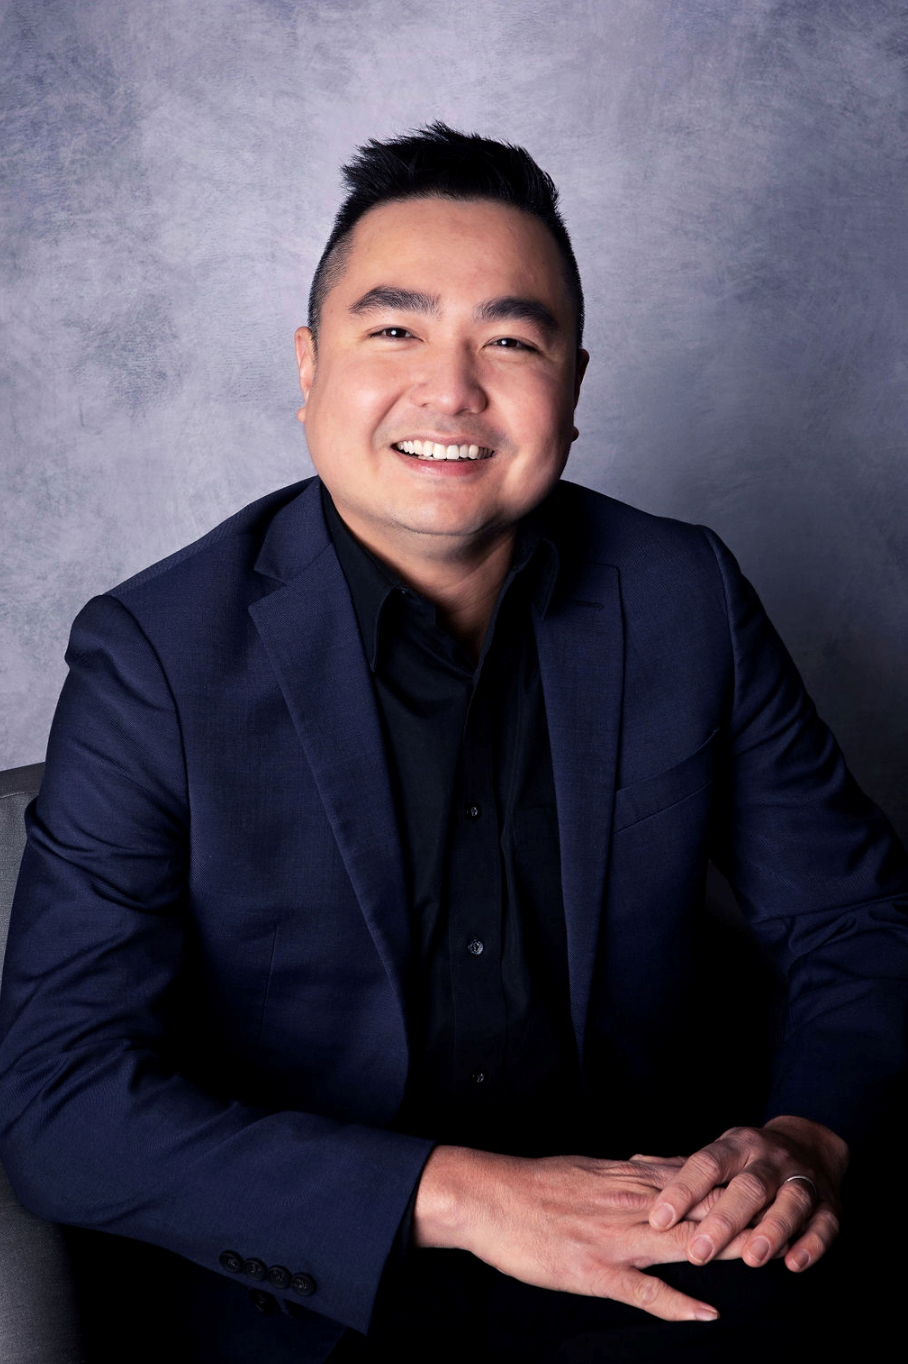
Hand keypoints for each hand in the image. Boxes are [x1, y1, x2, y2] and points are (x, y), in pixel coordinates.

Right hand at [414, 1146, 748, 1322]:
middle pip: (702, 1208)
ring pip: (683, 1243)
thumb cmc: (535, 1184)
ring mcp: (615, 1237)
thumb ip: (632, 1169)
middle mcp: (631, 1203)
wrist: (487, 1195)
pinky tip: (706, 1313)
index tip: (779, 1189)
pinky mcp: (595, 1270)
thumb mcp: (590, 1165)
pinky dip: (677, 1302)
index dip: (740, 1186)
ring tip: (771, 1260)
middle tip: (793, 1219)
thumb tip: (663, 1162)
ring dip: (726, 1251)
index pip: (698, 1180)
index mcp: (629, 1178)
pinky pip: (643, 1290)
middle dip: (748, 1215)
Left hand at [647, 1115, 847, 1273]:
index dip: (682, 1190)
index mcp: (736, 1146)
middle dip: (724, 1220)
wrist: (811, 1143)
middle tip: (697, 1251)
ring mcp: (802, 1179)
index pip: (705, 1164)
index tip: (658, 1217)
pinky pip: (825, 1223)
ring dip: (772, 1230)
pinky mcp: (831, 1205)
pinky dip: (812, 1243)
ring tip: (752, 1259)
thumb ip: (681, 1165)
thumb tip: (631, 1162)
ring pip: (790, 1202)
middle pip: (747, 1187)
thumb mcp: (719, 1152)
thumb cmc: (749, 1158)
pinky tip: (795, 1263)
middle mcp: (770, 1159)